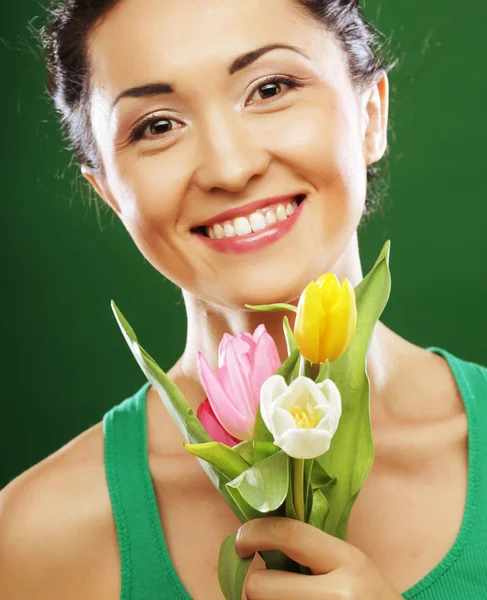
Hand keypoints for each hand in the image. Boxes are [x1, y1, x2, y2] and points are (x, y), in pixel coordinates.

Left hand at [234, 517, 402, 599]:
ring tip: (290, 599)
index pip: (289, 533)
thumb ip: (313, 551)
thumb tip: (259, 537)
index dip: (255, 532)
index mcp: (348, 560)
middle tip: (271, 586)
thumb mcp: (351, 565)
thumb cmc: (369, 597)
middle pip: (261, 586)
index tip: (241, 539)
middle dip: (257, 586)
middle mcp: (339, 593)